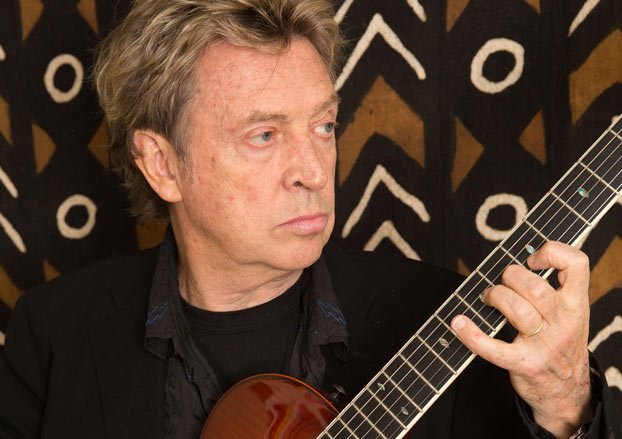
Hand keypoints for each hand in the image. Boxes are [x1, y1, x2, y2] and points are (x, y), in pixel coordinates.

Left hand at [451, 241, 592, 437]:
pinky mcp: (524, 364)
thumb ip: (554, 290)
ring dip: (494, 296)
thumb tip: (517, 263)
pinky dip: (471, 334)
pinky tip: (458, 323)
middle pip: (534, 286)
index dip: (553, 252)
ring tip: (487, 299)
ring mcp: (544, 345)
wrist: (567, 394)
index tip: (532, 260)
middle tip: (500, 284)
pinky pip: (494, 348)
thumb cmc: (561, 346)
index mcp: (576, 305)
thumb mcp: (570, 316)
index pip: (577, 264)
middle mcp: (564, 322)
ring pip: (516, 309)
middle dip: (509, 276)